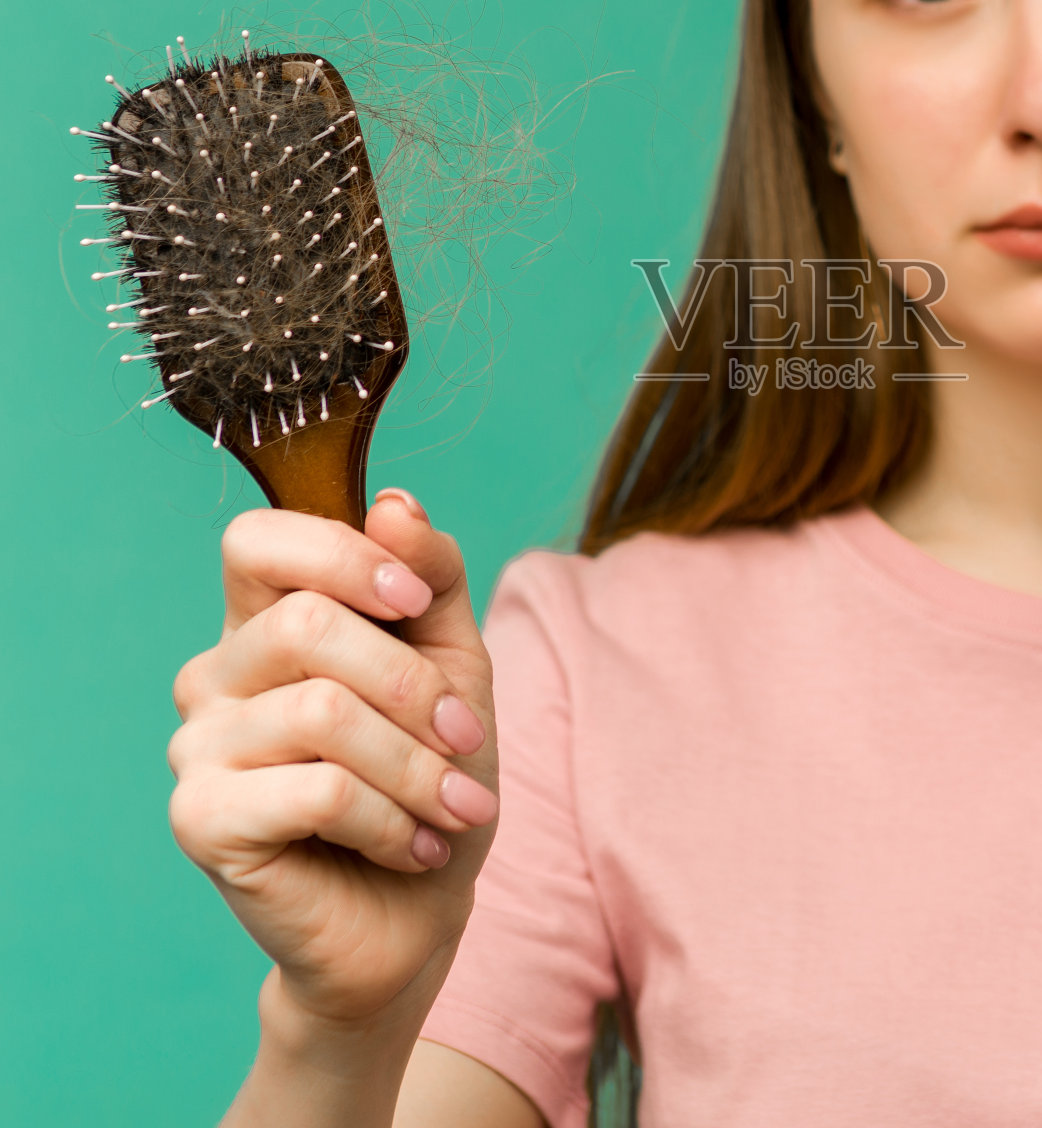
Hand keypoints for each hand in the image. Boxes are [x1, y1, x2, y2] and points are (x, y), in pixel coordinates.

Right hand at [167, 490, 498, 1032]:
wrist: (416, 913)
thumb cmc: (431, 771)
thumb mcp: (452, 658)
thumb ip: (430, 576)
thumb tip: (394, 505)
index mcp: (266, 621)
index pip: (257, 539)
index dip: (344, 555)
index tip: (416, 602)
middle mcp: (216, 674)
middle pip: (308, 624)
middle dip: (414, 687)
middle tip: (468, 740)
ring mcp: (197, 746)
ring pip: (322, 712)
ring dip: (417, 766)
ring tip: (455, 808)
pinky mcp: (200, 820)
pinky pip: (316, 791)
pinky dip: (390, 819)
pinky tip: (412, 846)